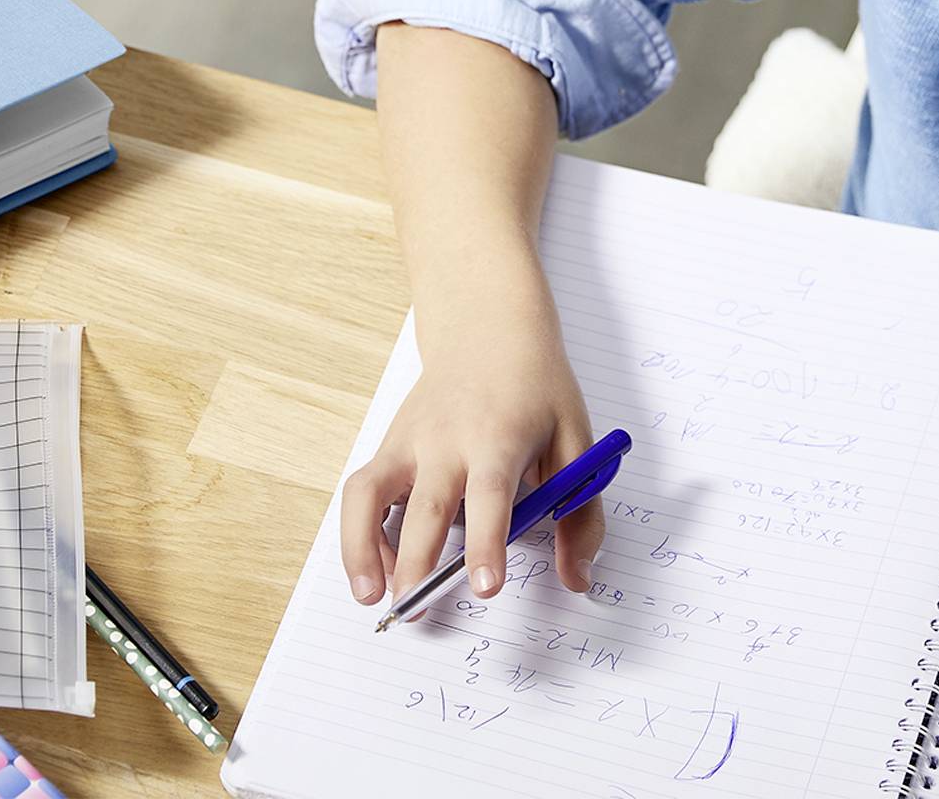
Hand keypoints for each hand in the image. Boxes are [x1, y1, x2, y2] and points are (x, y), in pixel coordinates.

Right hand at [338, 297, 602, 618]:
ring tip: (373, 597)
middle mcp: (447, 438)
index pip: (490, 493)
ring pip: (373, 493)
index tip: (485, 585)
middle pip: (428, 504)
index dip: (487, 541)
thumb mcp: (576, 438)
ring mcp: (410, 439)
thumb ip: (581, 513)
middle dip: (419, 561)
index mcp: (499, 436)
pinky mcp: (389, 444)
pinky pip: (360, 491)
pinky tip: (371, 569)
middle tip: (417, 611)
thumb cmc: (536, 387)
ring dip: (365, 548)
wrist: (488, 326)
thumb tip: (578, 579)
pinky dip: (356, 532)